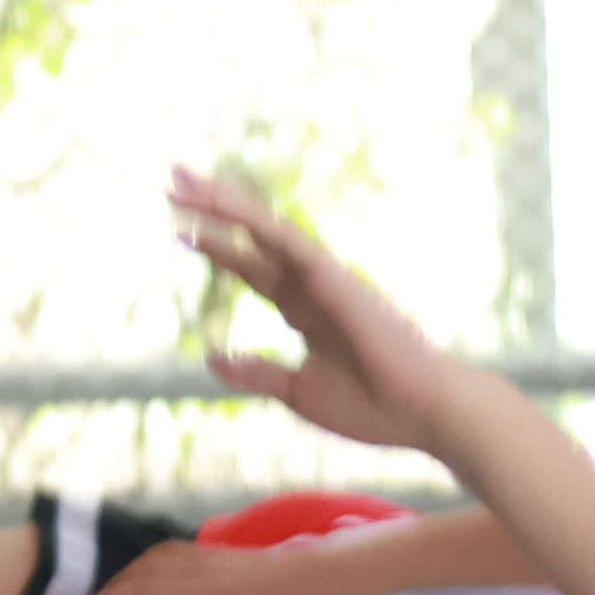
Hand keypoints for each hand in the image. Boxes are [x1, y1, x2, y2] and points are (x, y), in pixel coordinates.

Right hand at [79, 536, 340, 594]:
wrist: (307, 576)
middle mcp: (198, 586)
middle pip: (142, 590)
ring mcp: (202, 564)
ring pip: (150, 566)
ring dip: (122, 577)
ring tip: (103, 593)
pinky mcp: (208, 551)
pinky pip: (167, 550)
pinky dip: (144, 559)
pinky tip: (135, 568)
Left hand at [176, 169, 462, 453]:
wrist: (421, 413)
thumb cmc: (372, 406)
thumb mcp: (297, 392)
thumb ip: (257, 372)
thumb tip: (212, 357)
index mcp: (304, 309)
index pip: (253, 269)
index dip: (218, 248)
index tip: (179, 230)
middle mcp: (311, 284)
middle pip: (254, 238)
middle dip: (214, 211)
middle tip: (174, 181)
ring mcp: (325, 279)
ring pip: (268, 229)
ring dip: (227, 205)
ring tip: (186, 182)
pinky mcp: (338, 282)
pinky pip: (295, 246)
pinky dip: (263, 227)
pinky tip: (231, 211)